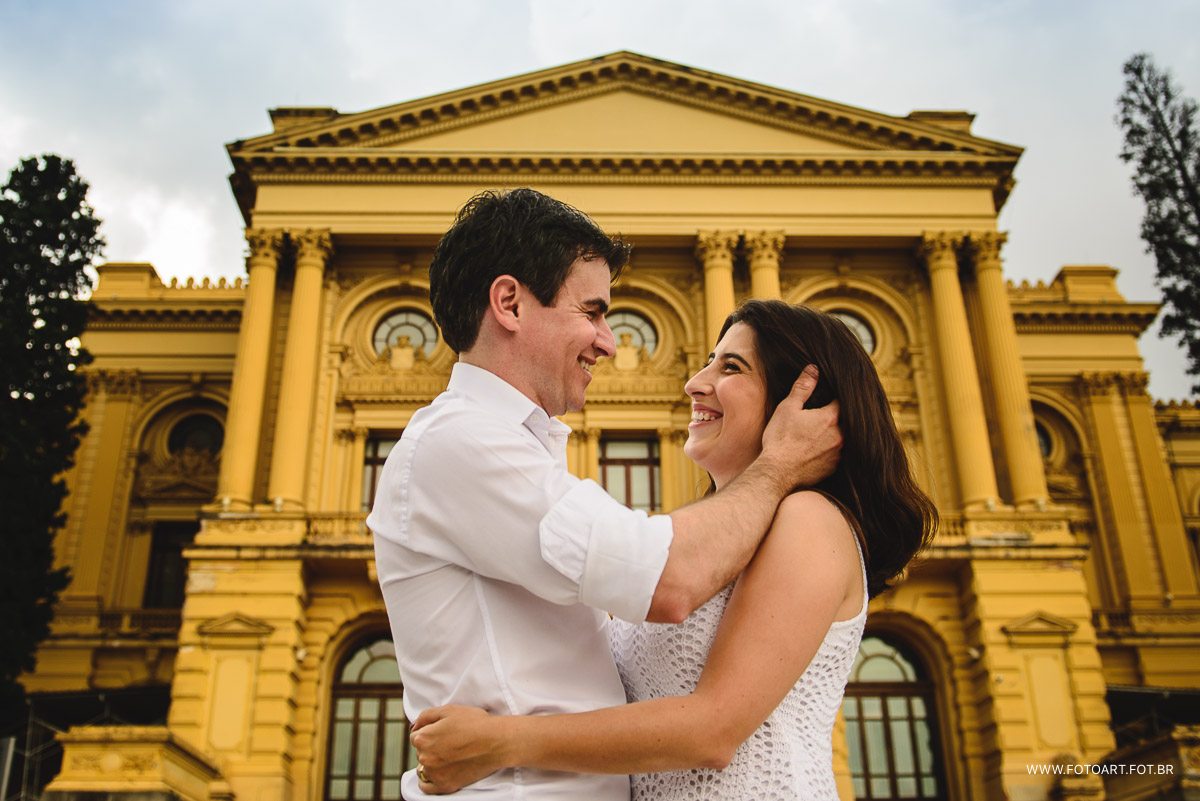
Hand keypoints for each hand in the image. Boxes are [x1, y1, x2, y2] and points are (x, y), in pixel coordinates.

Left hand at [411, 705, 506, 793]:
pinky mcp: (445, 786)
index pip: (416, 736)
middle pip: (420, 752)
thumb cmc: (475, 723)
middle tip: (449, 742)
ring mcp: (435, 773)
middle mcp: (425, 757)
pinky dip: (428, 781)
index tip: (442, 732)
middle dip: (430, 747)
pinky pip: (426, 787)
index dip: (429, 732)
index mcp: (423, 738)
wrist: (496, 742)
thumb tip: (413, 726)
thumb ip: (425, 716)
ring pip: (423, 768)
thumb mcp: (448, 710)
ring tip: (447, 756)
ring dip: (431, 762)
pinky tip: (436, 773)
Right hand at [760, 366, 841, 487]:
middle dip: (833, 417)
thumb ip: (803, 387)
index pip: (841, 401)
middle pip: (843, 420)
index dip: (834, 397)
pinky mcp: (833, 468)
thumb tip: (814, 369)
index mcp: (831, 418)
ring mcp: (838, 453)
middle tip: (818, 416)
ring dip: (832, 434)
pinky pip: (836, 454)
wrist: (776, 472)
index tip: (828, 397)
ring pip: (841, 438)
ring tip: (815, 434)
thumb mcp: (788, 408)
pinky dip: (828, 450)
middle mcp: (840, 436)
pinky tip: (814, 449)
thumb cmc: (780, 439)